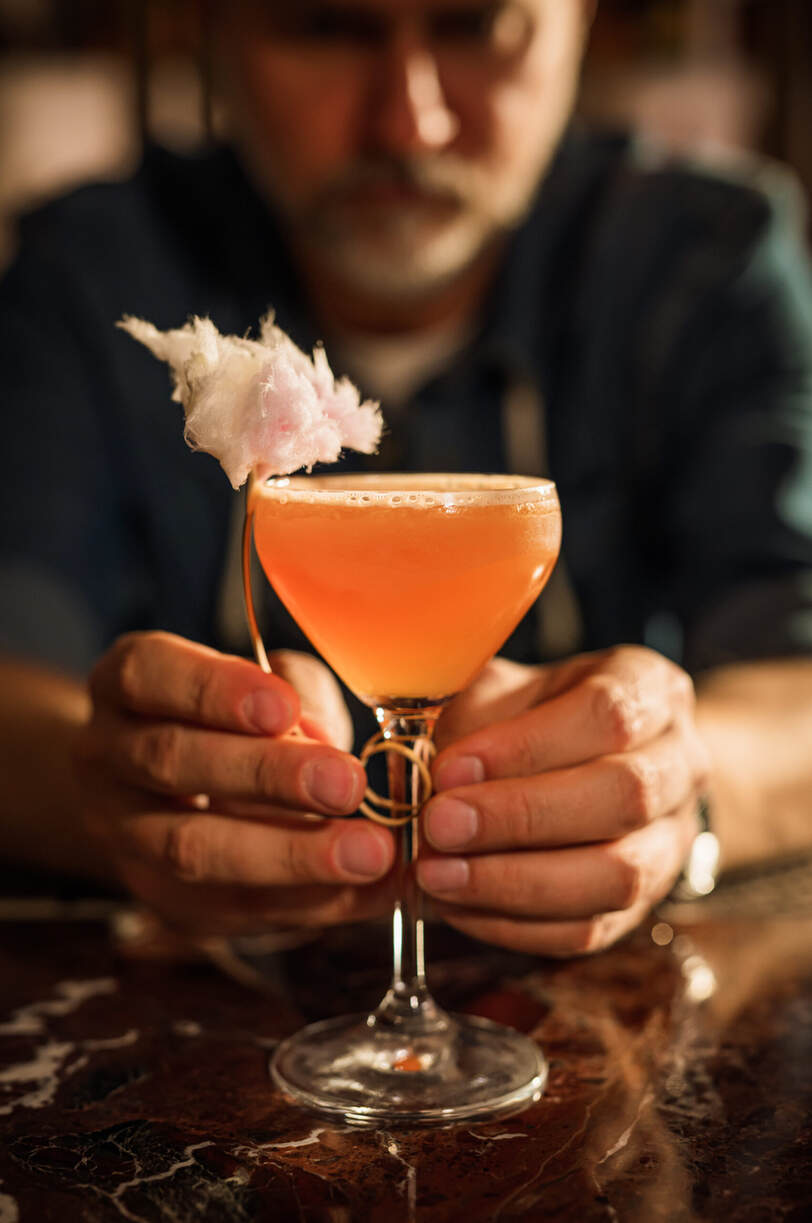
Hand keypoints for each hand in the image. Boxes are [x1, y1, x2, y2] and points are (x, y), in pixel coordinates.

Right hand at [74, 632, 395, 934]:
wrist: (166, 793)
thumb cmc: (233, 717)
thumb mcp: (266, 681)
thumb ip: (297, 693)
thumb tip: (325, 739)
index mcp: (127, 684)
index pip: (150, 675)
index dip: (215, 690)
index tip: (283, 708)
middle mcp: (107, 757)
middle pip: (172, 762)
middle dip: (265, 775)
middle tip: (346, 784)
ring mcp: (125, 836)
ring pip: (192, 848)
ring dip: (291, 853)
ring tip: (370, 852)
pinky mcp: (165, 900)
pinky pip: (232, 908)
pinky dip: (312, 901)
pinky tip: (373, 888)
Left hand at [418, 647, 709, 955]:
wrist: (587, 758)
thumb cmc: (531, 713)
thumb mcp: (502, 688)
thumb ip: (469, 716)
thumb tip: (417, 766)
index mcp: (648, 689)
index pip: (606, 714)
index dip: (526, 746)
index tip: (450, 767)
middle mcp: (678, 763)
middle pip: (623, 796)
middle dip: (521, 816)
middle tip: (438, 825)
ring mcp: (669, 840)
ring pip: (617, 875)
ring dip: (516, 881)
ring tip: (438, 874)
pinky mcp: (642, 905)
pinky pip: (589, 930)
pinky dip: (517, 925)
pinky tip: (458, 906)